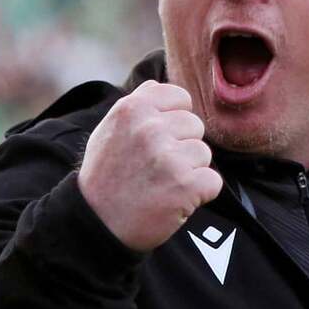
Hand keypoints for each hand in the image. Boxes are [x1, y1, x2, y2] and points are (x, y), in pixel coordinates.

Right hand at [78, 81, 221, 250]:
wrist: (96, 224)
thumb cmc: (104, 178)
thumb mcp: (108, 131)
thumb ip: (135, 105)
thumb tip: (158, 84)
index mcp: (133, 108)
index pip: (180, 97)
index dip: (175, 121)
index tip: (160, 141)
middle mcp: (150, 128)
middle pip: (195, 126)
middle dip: (182, 147)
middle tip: (156, 169)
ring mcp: (169, 157)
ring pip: (204, 154)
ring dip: (190, 172)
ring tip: (161, 185)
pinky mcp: (185, 185)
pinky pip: (213, 181)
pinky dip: (200, 195)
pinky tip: (174, 200)